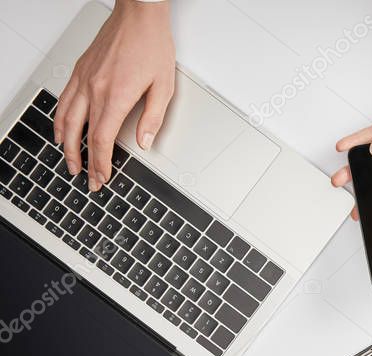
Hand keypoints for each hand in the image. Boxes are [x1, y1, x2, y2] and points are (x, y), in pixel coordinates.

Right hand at [54, 0, 174, 190]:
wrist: (139, 15)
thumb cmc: (152, 45)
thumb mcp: (164, 87)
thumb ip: (153, 118)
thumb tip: (144, 142)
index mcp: (116, 96)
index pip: (102, 139)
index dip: (101, 162)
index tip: (102, 176)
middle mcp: (95, 88)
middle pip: (81, 133)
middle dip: (82, 160)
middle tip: (85, 177)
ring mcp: (84, 78)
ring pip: (66, 118)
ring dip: (66, 143)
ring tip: (70, 160)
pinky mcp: (80, 70)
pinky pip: (64, 99)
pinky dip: (60, 119)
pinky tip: (62, 130)